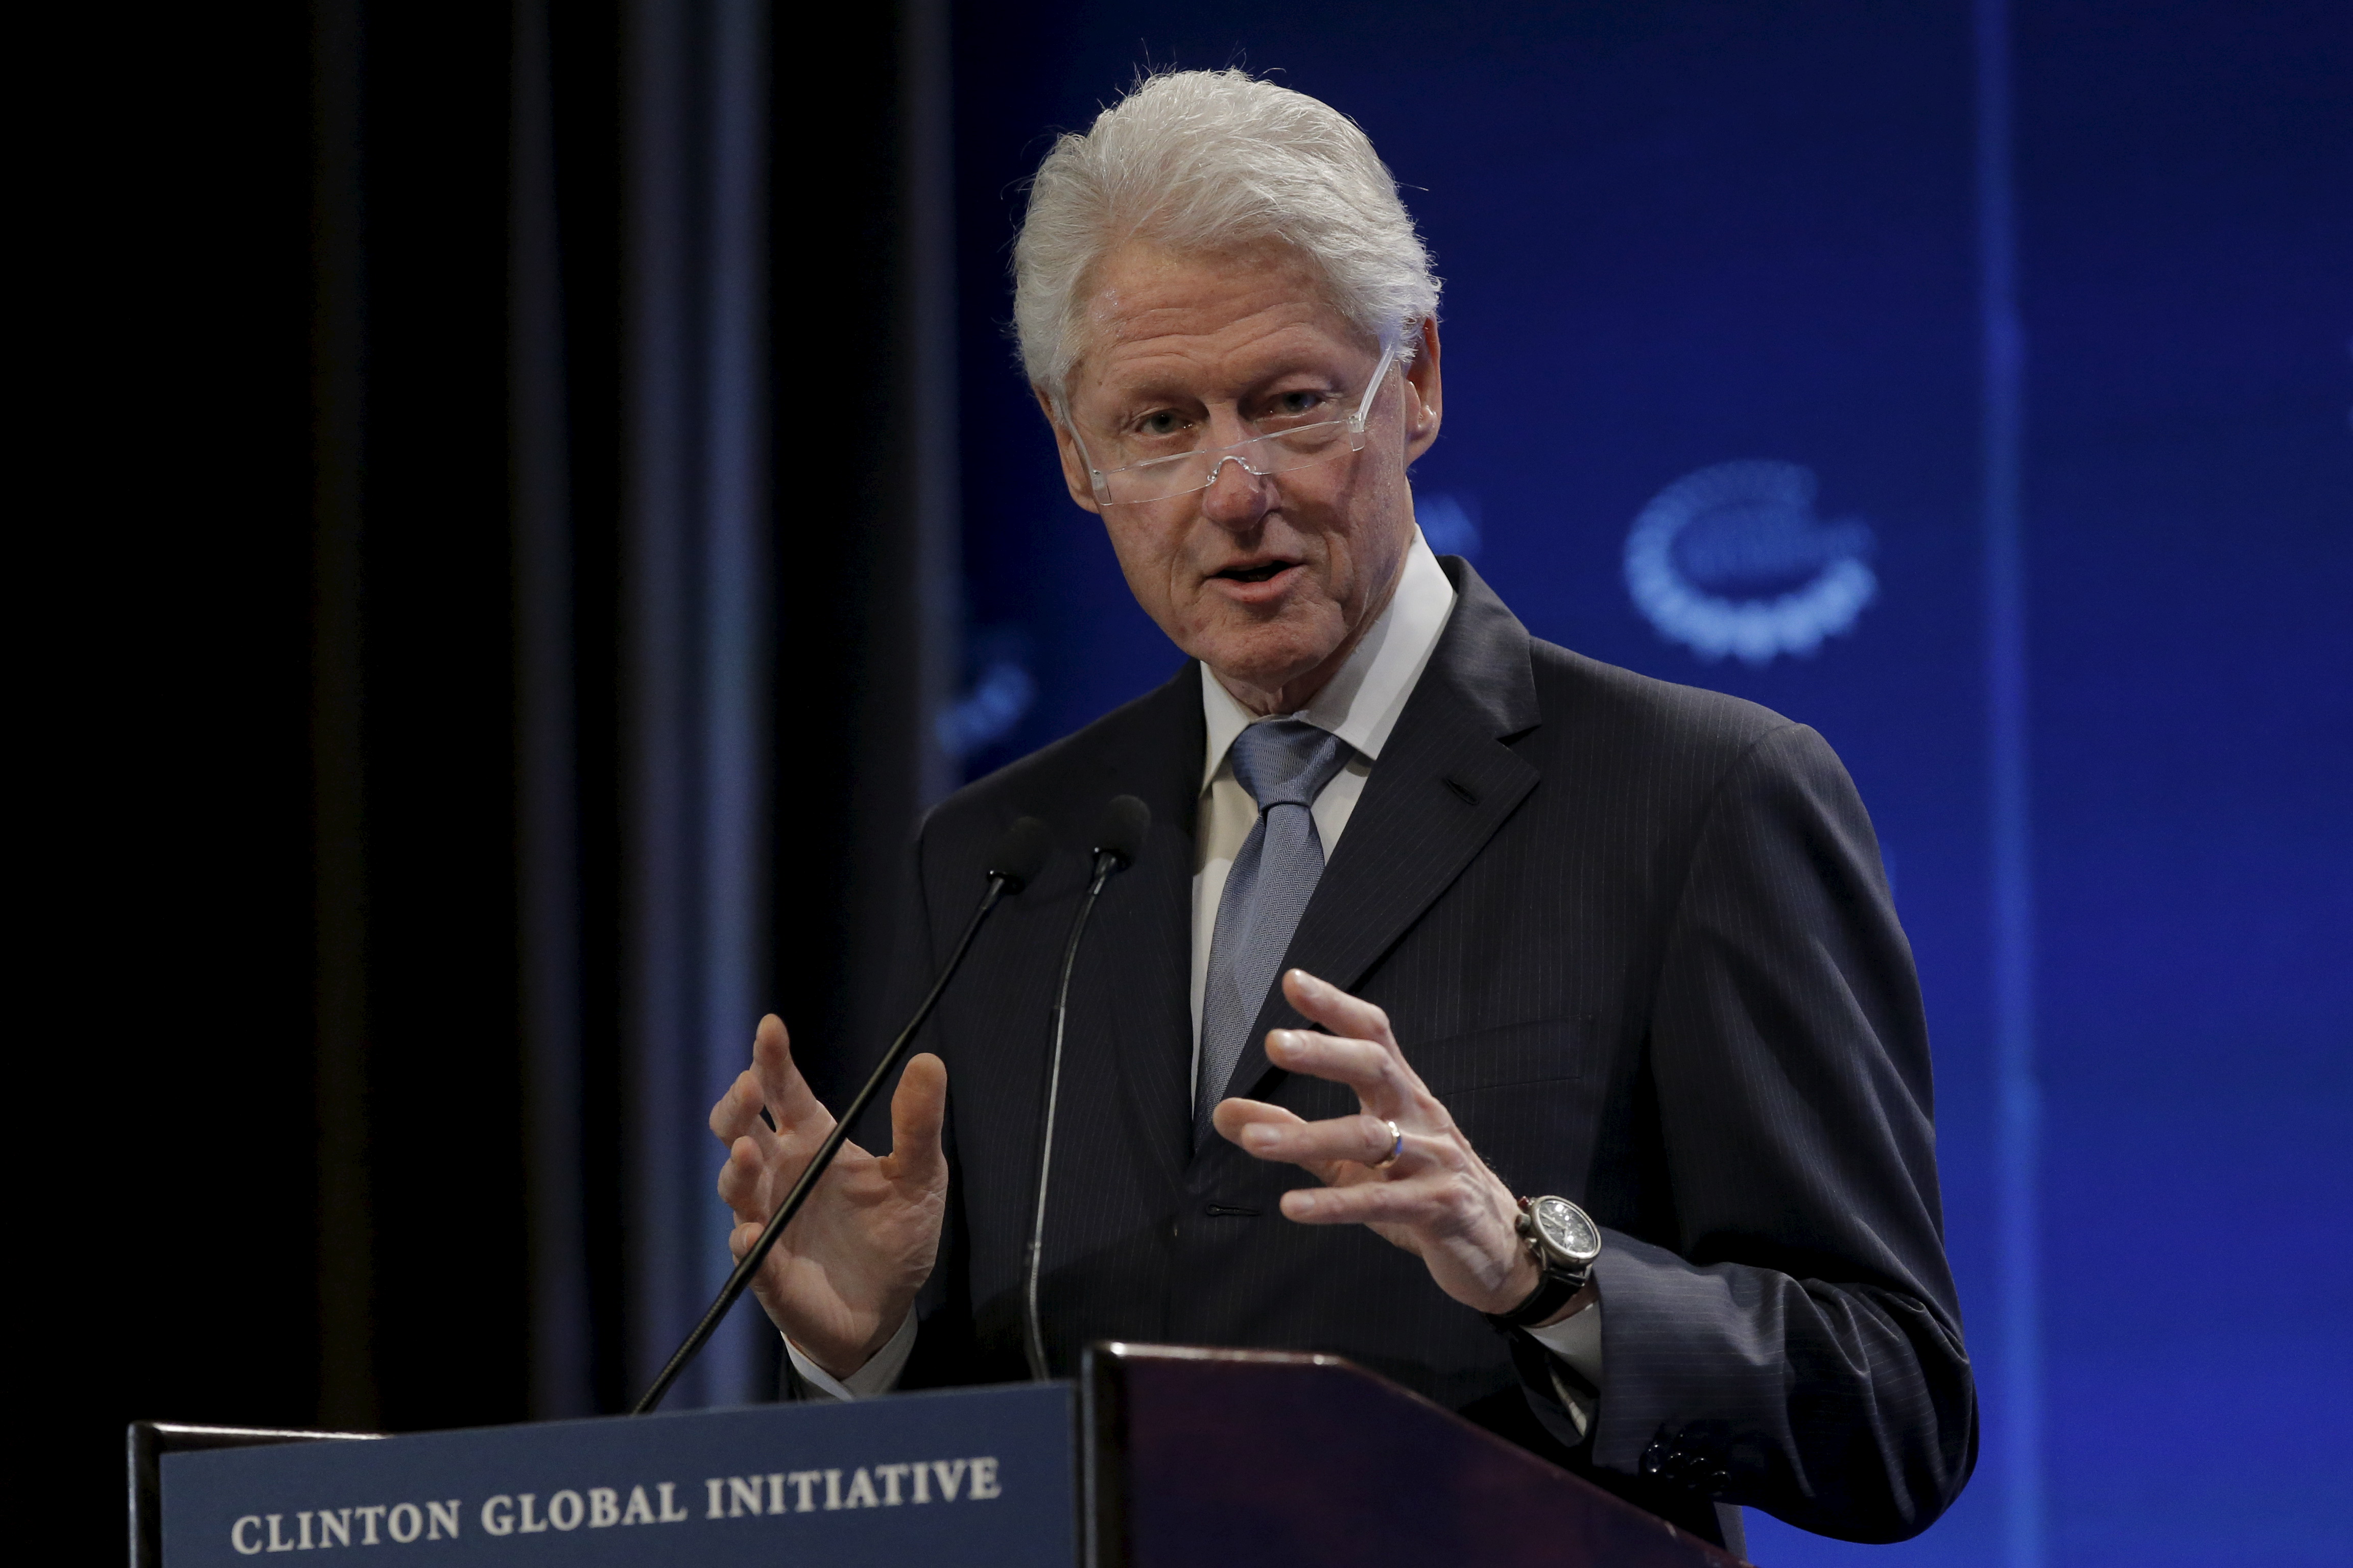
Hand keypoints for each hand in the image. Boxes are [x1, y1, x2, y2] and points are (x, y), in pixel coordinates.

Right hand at [709, 1016, 947, 1378]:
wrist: (888, 1307)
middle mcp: (781, 1173)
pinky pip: (749, 1253)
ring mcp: (768, 1219)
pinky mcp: (768, 1270)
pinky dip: (747, 1240)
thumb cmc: (897, 1233)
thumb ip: (919, 1123)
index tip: (770, 1027)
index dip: (773, 1059)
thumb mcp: (921, 1174)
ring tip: (749, 1152)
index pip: (784, 1091)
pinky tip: (750, 1232)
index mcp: (814, 1140)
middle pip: (740, 1128)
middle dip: (737, 1106)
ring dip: (738, 1169)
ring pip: (737, 1186)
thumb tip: (928, 1061)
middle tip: (748, 1085)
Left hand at [1212, 969, 1575, 1320]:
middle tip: (1275, 1042)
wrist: (1497, 1249)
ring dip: (1308, 1138)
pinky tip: (1293, 1206)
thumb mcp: (1353, 1160)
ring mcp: (1435, 1160)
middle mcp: (1422, 1117)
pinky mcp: (1441, 1207)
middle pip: (1376, 1068)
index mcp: (1403, 1096)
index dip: (1336, 1006)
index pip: (1373, 1035)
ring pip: (1370, 1138)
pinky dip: (1334, 1204)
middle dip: (1326, 1052)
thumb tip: (1224, 1112)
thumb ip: (1293, 1134)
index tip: (1293, 981)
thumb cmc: (1420, 1191)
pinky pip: (1382, 1201)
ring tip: (1254, 1143)